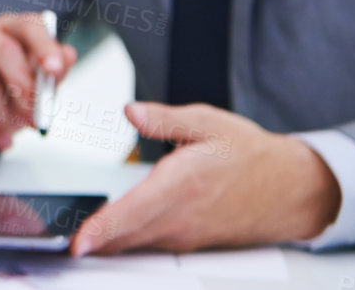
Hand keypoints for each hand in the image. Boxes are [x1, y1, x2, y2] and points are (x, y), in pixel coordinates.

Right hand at [0, 11, 77, 151]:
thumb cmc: (2, 98)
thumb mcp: (32, 91)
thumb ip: (50, 75)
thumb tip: (68, 55)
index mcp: (9, 30)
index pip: (28, 25)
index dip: (44, 46)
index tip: (54, 70)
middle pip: (4, 50)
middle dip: (24, 90)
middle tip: (35, 120)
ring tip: (5, 139)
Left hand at [69, 101, 341, 254]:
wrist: (290, 189)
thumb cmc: (250, 154)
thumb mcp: (208, 123)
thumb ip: (164, 119)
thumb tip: (130, 111)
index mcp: (184, 183)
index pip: (134, 211)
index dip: (103, 229)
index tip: (79, 242)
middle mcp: (183, 216)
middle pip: (129, 235)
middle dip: (95, 242)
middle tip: (63, 245)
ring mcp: (187, 234)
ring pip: (138, 243)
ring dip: (108, 244)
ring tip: (80, 241)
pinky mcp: (190, 241)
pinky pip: (151, 244)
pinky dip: (127, 243)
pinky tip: (108, 238)